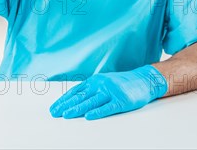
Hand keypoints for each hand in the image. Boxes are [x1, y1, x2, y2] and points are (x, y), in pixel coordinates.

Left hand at [49, 65, 168, 119]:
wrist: (143, 80)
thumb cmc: (121, 83)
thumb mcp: (103, 82)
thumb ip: (90, 89)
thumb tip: (73, 99)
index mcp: (94, 81)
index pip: (75, 92)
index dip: (64, 100)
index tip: (54, 108)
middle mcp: (101, 85)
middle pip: (80, 97)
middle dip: (66, 106)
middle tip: (55, 113)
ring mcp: (111, 92)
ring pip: (91, 102)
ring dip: (78, 109)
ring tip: (67, 115)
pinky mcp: (121, 100)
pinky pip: (108, 107)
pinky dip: (98, 112)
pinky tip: (89, 116)